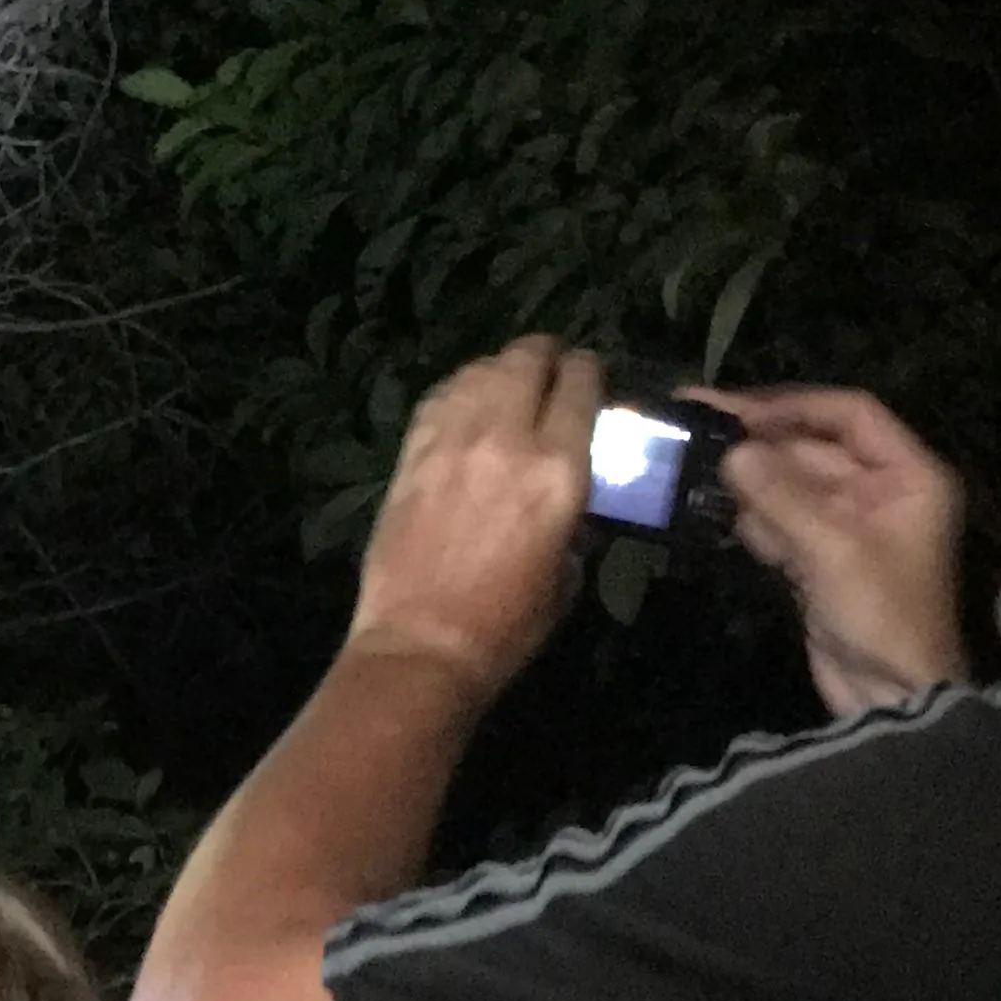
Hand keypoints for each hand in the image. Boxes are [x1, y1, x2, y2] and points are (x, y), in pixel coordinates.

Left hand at [346, 338, 603, 702]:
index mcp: (559, 469)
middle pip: (527, 359)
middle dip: (545, 357)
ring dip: (501, 369)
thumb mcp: (567, 572)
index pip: (580, 384)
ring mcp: (451, 439)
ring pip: (481, 369)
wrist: (423, 643)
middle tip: (550, 372)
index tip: (589, 378)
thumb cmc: (507, 623)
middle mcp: (506, 437)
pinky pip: (441, 396)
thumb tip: (571, 493)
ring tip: (509, 386)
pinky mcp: (411, 451)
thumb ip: (575, 517)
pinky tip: (468, 407)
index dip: (589, 372)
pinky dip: (461, 391)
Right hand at [693, 384, 970, 717]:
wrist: (893, 699)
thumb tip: (731, 451)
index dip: (794, 406)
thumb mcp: (834, 550)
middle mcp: (881, 491)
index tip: (736, 409)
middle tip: (694, 428)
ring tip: (694, 470)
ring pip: (791, 484)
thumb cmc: (883, 617)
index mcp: (908, 475)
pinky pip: (783, 520)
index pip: (850, 414)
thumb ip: (781, 495)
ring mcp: (850, 526)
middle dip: (760, 444)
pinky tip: (717, 513)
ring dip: (750, 482)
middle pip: (813, 448)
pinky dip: (755, 519)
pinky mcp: (821, 558)